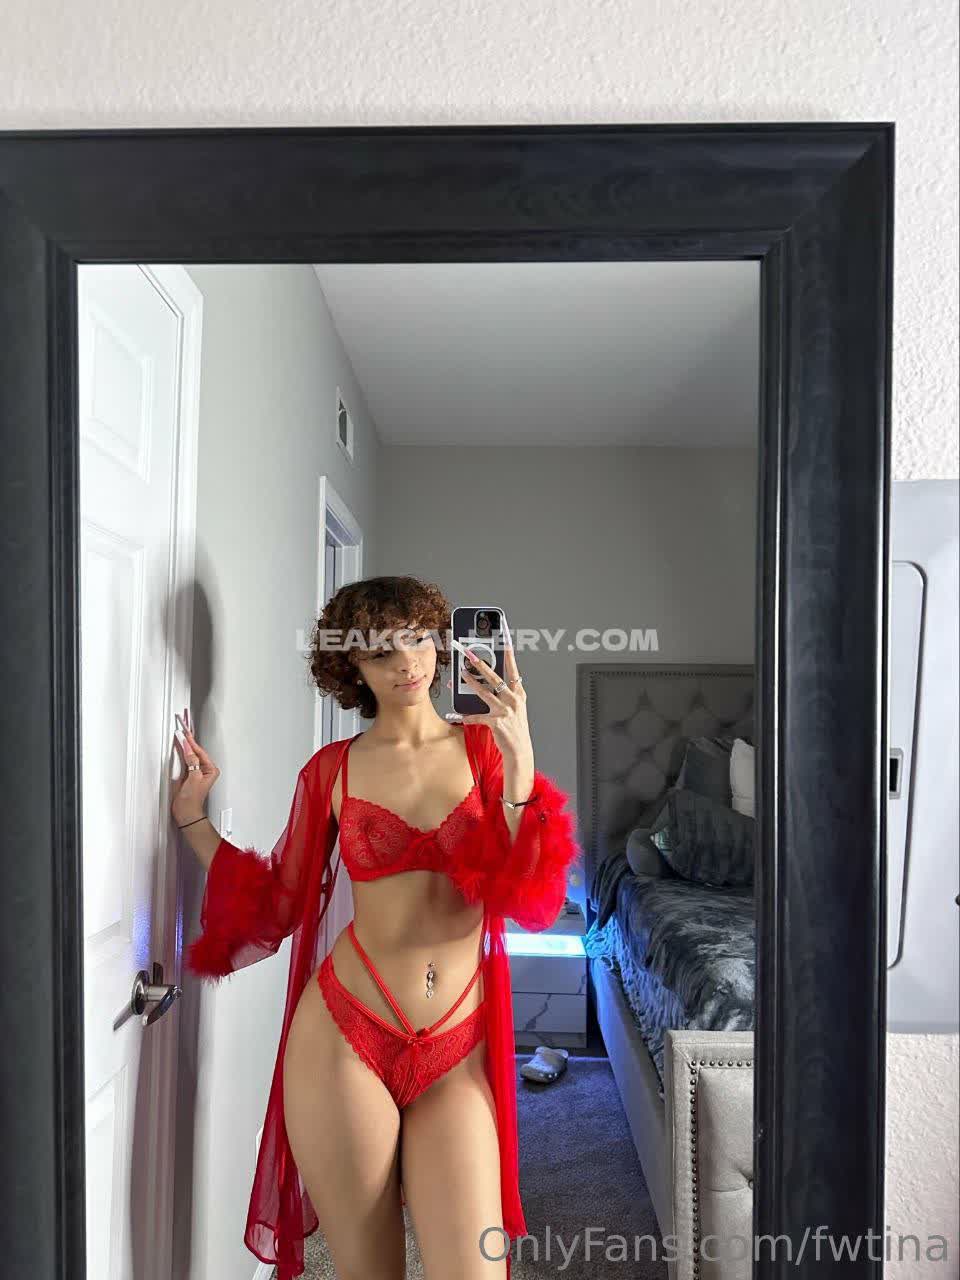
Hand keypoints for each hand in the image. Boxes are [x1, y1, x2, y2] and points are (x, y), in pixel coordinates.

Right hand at [170, 707, 219, 825]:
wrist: (186, 813)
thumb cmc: (192, 800)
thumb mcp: (193, 778)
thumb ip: (192, 762)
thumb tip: (189, 749)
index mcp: (210, 770)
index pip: (200, 752)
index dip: (191, 742)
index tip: (184, 735)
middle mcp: (205, 770)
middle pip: (196, 752)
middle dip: (189, 742)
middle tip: (182, 730)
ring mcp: (196, 772)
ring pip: (190, 755)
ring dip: (185, 746)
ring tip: (181, 735)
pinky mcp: (188, 775)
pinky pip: (185, 760)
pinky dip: (182, 753)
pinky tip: (179, 747)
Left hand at [454, 630, 532, 765]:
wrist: (519, 750)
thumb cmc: (515, 728)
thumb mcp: (515, 708)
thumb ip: (505, 695)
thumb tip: (487, 684)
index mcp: (519, 694)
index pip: (514, 671)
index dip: (509, 656)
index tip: (505, 642)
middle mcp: (513, 700)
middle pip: (495, 678)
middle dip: (481, 664)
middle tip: (470, 654)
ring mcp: (505, 711)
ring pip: (484, 692)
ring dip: (470, 682)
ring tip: (461, 674)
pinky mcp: (496, 722)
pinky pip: (477, 716)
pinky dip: (467, 715)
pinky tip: (458, 713)